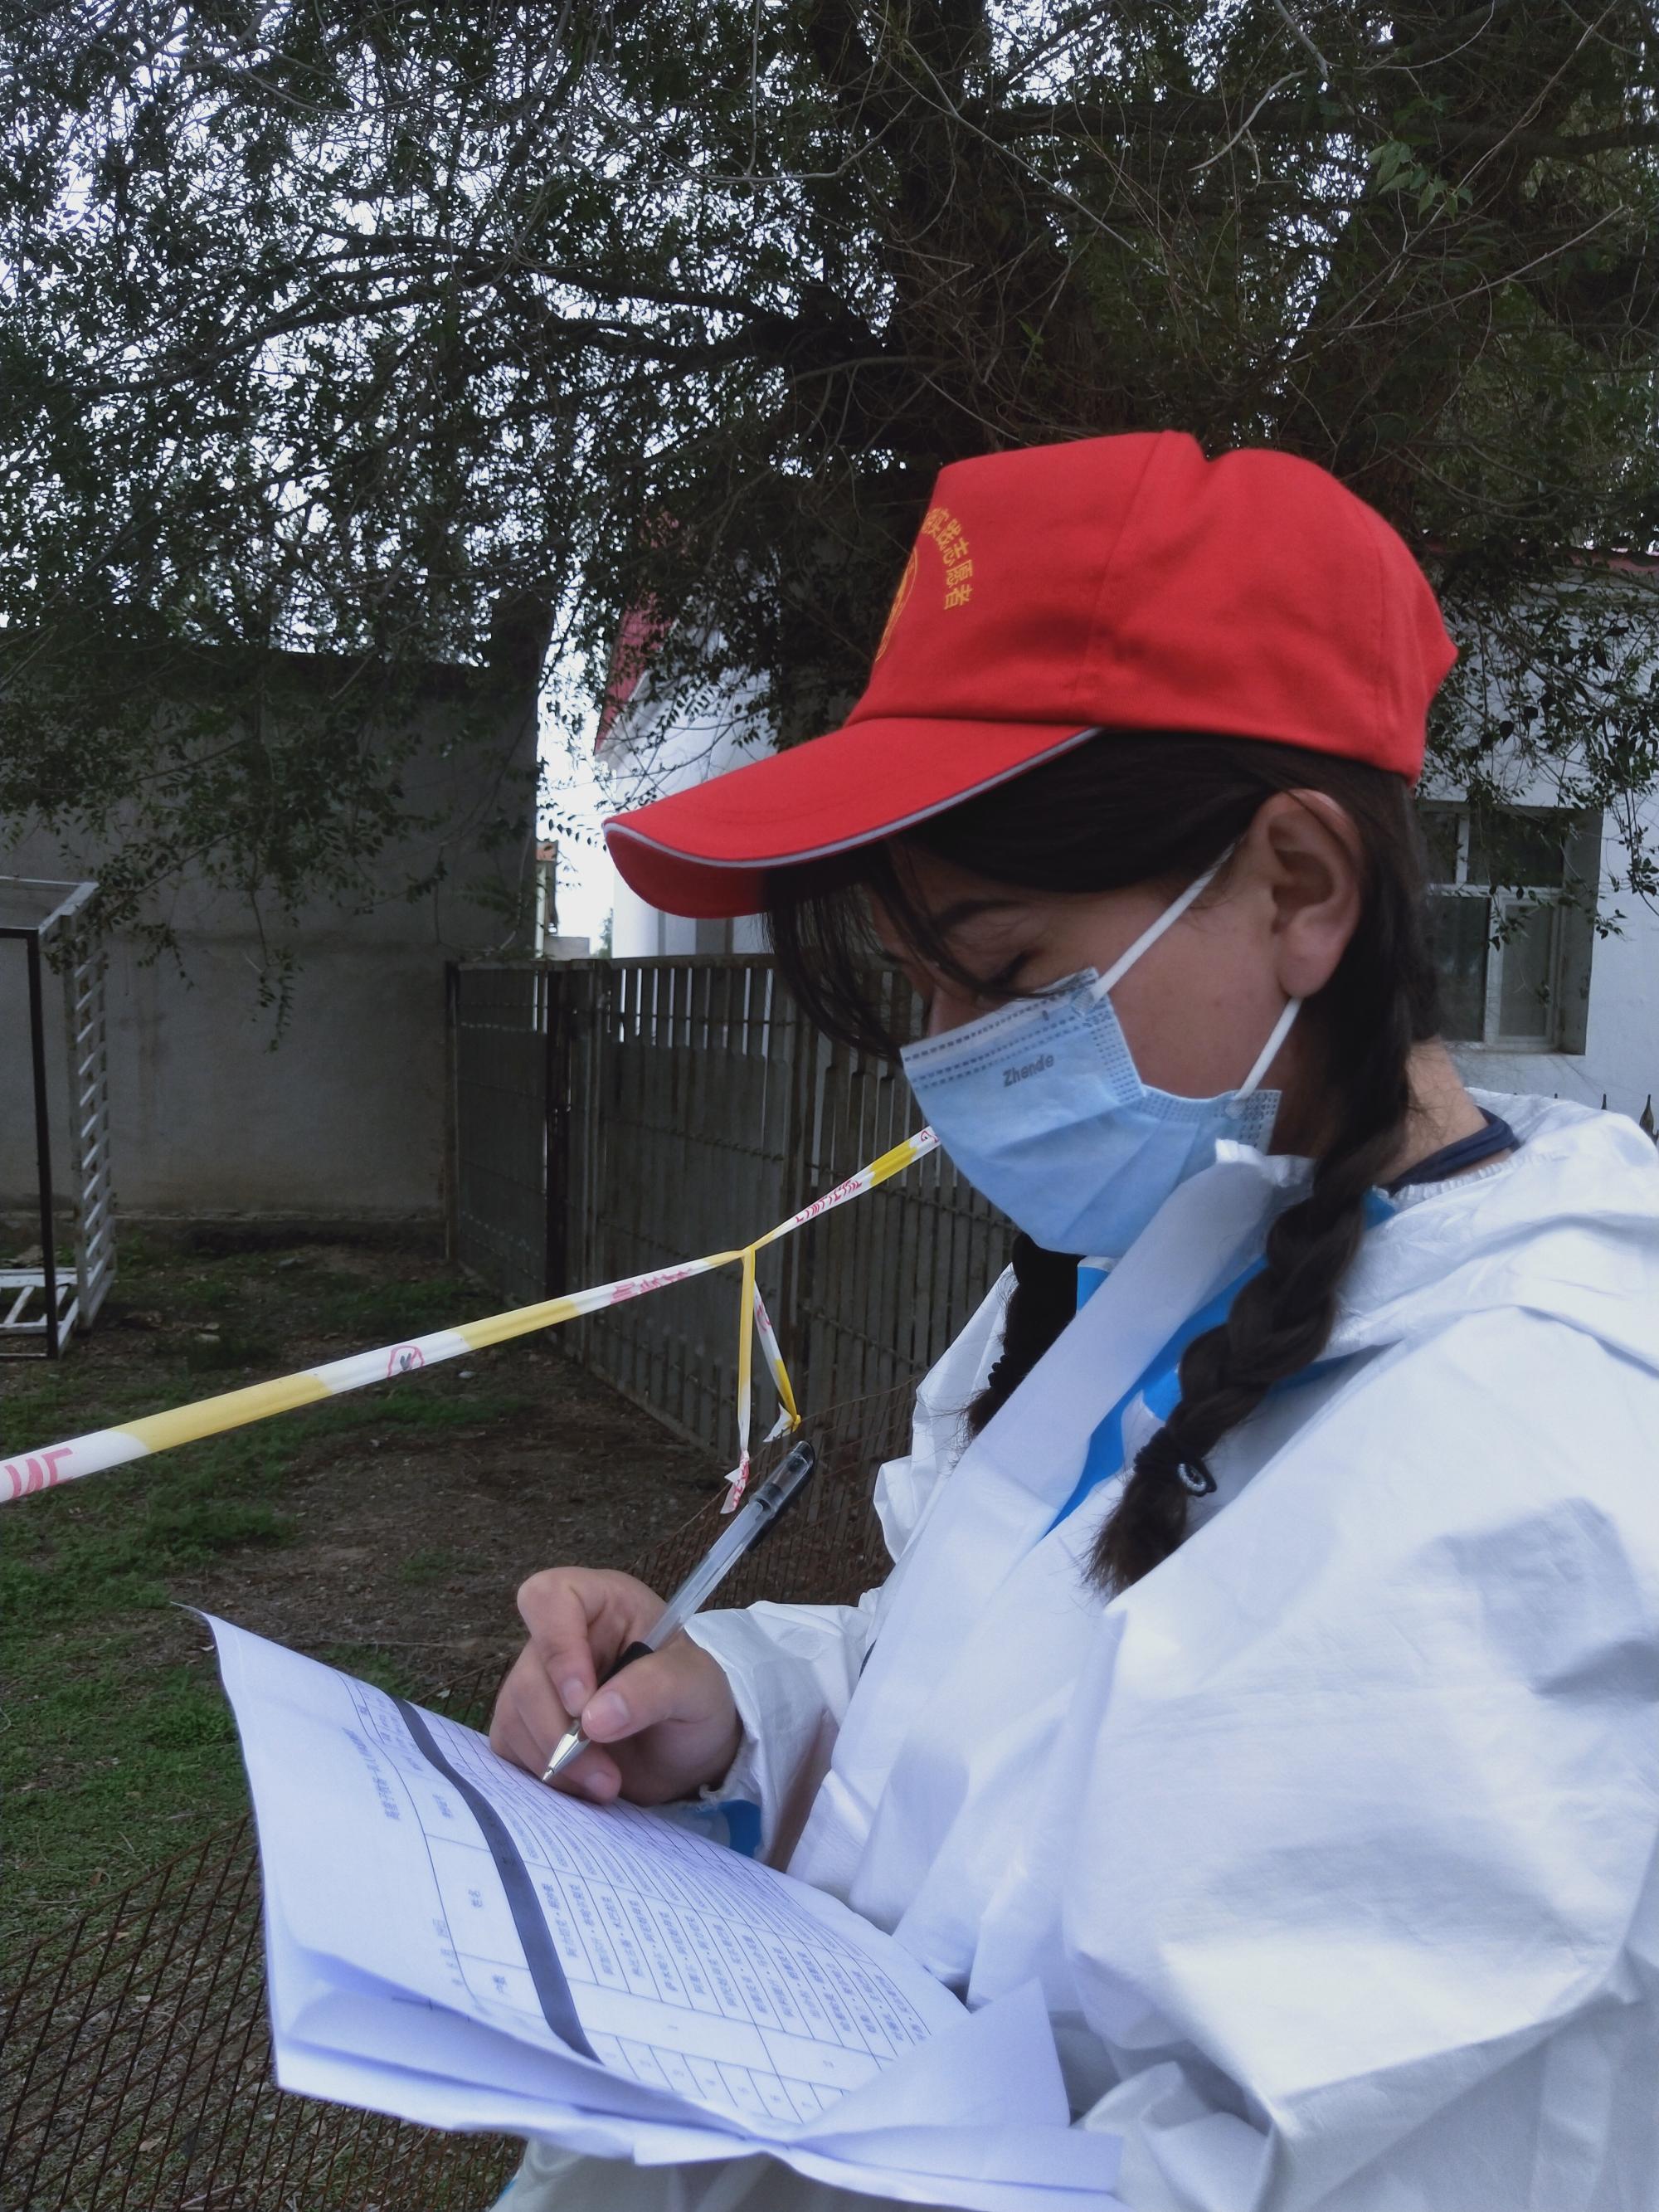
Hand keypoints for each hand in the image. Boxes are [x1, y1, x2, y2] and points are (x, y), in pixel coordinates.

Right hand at [489, 1566, 741, 1805]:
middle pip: (529, 1673)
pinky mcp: (525, 1722)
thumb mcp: (696, 1687)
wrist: (687, 1752)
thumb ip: (655, 1688)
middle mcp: (563, 1635)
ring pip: (514, 1714)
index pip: (551, 1597)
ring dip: (555, 1761)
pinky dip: (542, 1775)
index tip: (582, 1703)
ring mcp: (539, 1679)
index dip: (558, 1648)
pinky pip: (509, 1745)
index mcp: (604, 1603)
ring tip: (606, 1784)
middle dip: (562, 1732)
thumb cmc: (695, 1701)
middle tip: (606, 1774)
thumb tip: (594, 1718)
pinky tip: (581, 1786)